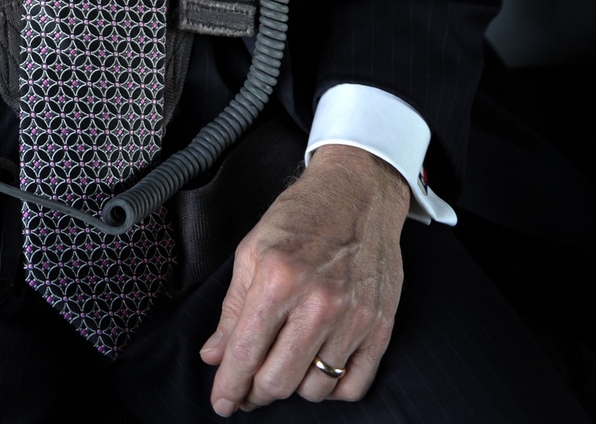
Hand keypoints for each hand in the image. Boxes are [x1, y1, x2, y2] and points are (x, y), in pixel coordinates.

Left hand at [200, 145, 407, 413]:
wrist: (358, 192)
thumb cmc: (302, 216)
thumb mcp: (253, 249)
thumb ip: (232, 308)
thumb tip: (214, 356)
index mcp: (277, 279)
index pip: (245, 354)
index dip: (229, 387)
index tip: (222, 402)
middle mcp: (317, 303)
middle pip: (278, 382)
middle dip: (255, 392)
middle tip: (248, 386)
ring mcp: (353, 318)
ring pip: (314, 390)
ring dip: (294, 385)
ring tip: (286, 362)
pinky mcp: (380, 327)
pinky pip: (353, 386)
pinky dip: (332, 388)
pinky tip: (319, 366)